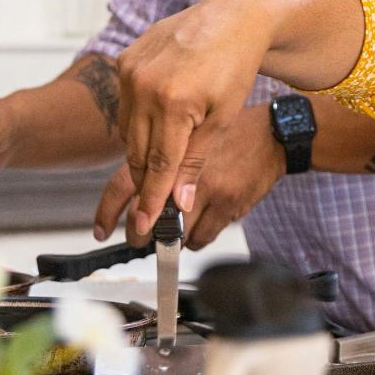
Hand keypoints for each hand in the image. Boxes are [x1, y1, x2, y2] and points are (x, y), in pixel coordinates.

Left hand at [91, 102, 283, 248]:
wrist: (273, 135)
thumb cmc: (230, 136)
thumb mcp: (189, 139)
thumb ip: (164, 164)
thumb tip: (140, 196)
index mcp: (166, 155)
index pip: (122, 185)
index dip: (107, 212)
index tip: (101, 231)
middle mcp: (180, 173)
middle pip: (145, 218)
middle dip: (141, 236)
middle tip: (142, 239)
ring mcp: (204, 189)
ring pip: (175, 234)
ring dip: (176, 237)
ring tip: (184, 226)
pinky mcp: (227, 204)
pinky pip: (202, 238)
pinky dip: (198, 238)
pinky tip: (205, 225)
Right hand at [113, 0, 278, 235]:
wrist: (232, 18)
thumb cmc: (234, 67)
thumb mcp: (222, 118)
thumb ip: (196, 161)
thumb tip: (178, 203)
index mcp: (174, 103)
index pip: (158, 165)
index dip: (151, 199)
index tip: (146, 225)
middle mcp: (145, 86)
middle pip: (136, 151)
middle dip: (143, 181)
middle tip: (148, 207)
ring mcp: (131, 70)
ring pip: (127, 130)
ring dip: (139, 151)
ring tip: (156, 168)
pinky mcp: (125, 59)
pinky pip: (124, 104)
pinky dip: (137, 121)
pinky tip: (154, 126)